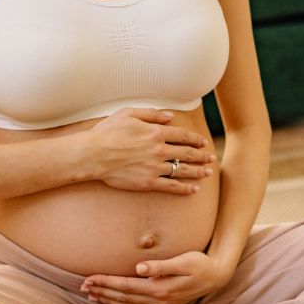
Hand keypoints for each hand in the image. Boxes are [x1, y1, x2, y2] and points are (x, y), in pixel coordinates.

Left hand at [81, 251, 232, 303]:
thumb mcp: (184, 261)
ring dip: (107, 300)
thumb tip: (140, 267)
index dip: (106, 282)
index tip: (89, 278)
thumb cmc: (200, 264)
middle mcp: (158, 300)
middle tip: (81, 286)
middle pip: (123, 297)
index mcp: (160, 289)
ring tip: (90, 296)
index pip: (126, 286)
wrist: (216, 277)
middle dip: (101, 291)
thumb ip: (161, 265)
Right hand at [86, 107, 215, 194]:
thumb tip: (170, 116)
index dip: (195, 139)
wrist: (93, 154)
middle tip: (211, 158)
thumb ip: (151, 114)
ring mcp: (155, 167)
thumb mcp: (128, 114)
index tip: (203, 142)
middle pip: (187, 153)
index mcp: (155, 132)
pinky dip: (184, 188)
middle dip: (201, 155)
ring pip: (183, 170)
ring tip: (207, 173)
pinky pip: (171, 186)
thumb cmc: (107, 132)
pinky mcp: (148, 182)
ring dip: (198, 171)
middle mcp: (159, 150)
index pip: (183, 136)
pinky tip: (193, 189)